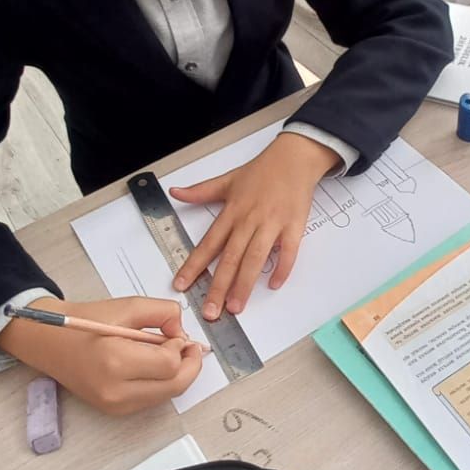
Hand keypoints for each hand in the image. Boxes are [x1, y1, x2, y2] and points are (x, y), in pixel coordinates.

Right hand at [0, 295, 202, 415]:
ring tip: (168, 352)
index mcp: (115, 361)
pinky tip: (153, 366)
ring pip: (166, 395)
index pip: (169, 364)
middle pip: (174, 386)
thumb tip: (183, 332)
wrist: (49, 341)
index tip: (177, 334)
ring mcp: (114, 405)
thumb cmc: (83, 322)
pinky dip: (161, 383)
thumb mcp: (127, 306)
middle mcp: (115, 390)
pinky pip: (152, 400)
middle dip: (189, 366)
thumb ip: (162, 313)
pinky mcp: (114, 410)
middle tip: (190, 347)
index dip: (181, 348)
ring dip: (176, 375)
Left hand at [170, 132, 338, 319]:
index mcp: (232, 212)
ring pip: (255, 258)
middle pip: (230, 258)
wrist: (294, 158)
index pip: (208, 244)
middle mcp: (249, 220)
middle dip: (219, 287)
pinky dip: (282, 269)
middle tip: (210, 311)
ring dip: (245, 284)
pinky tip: (273, 285)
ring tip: (236, 307)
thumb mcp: (227, 180)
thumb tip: (175, 192)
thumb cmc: (262, 171)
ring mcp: (272, 224)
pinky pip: (288, 252)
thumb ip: (201, 191)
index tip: (181, 284)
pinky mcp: (293, 226)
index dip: (194, 265)